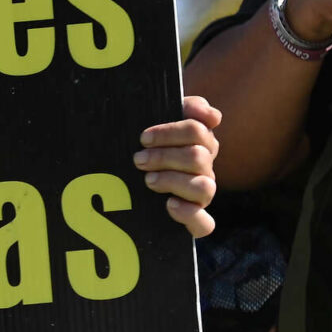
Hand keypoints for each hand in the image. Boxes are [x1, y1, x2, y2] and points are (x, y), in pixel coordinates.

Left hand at [137, 97, 220, 236]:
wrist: (118, 183)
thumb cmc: (142, 147)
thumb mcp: (155, 120)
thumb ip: (187, 108)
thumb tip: (213, 116)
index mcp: (199, 142)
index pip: (197, 130)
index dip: (170, 133)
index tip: (143, 138)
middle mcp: (204, 168)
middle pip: (198, 157)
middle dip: (165, 157)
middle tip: (138, 160)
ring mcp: (200, 196)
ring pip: (205, 187)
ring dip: (174, 181)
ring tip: (148, 181)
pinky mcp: (194, 221)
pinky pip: (205, 224)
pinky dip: (189, 214)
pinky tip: (169, 204)